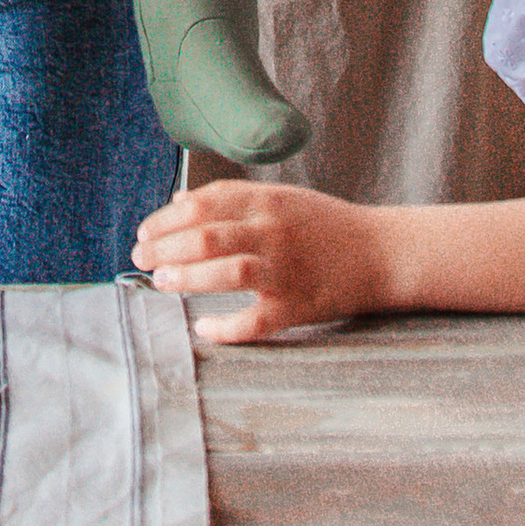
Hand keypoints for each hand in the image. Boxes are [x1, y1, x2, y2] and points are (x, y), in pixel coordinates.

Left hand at [132, 179, 380, 345]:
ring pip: (227, 272)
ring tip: (162, 282)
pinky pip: (254, 322)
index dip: (165, 219)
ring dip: (187, 279)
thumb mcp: (281, 198)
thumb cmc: (326, 225)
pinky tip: (203, 327)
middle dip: (165, 248)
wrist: (383, 252)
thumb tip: (179, 203)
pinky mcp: (297, 306)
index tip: (144, 233)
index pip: (203, 204)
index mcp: (267, 201)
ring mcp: (286, 270)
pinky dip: (224, 328)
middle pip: (207, 236)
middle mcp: (274, 232)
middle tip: (141, 259)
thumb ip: (233, 199)